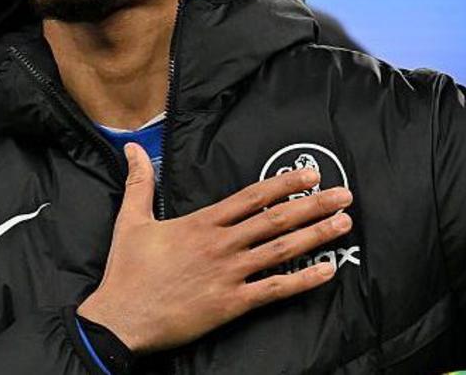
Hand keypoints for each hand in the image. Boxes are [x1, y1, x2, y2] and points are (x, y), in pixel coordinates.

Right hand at [76, 141, 353, 354]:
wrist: (121, 318)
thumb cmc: (127, 271)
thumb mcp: (131, 220)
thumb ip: (139, 182)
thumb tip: (134, 147)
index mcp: (202, 223)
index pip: (252, 197)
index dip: (284, 184)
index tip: (310, 175)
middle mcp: (221, 244)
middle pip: (276, 219)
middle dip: (314, 205)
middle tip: (344, 195)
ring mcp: (229, 274)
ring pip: (281, 250)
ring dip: (316, 236)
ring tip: (344, 224)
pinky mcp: (231, 303)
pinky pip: (274, 290)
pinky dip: (303, 280)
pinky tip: (327, 271)